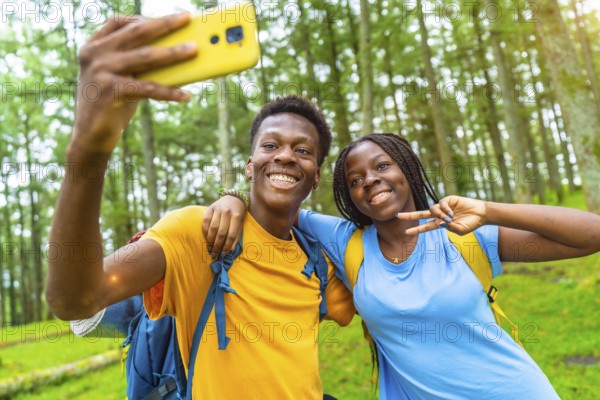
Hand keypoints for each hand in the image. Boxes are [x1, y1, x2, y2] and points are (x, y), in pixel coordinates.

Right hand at [71, 13, 197, 154]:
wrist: (91, 136)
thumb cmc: (112, 105)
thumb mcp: (123, 78)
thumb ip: (139, 64)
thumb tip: (178, 52)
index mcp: (94, 46)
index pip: (119, 22)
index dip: (144, 16)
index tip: (169, 15)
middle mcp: (94, 54)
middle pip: (136, 33)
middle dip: (164, 24)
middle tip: (186, 18)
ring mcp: (100, 71)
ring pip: (145, 56)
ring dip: (174, 53)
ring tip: (194, 50)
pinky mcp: (109, 91)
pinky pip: (147, 88)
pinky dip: (169, 92)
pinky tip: (186, 95)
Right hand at [202, 195, 246, 253]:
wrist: (233, 198)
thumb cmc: (238, 214)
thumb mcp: (240, 224)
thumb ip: (236, 236)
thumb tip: (231, 250)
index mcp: (237, 216)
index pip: (231, 234)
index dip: (227, 245)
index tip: (224, 253)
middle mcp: (227, 212)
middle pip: (221, 232)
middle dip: (218, 245)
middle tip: (215, 253)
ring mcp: (218, 209)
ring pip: (212, 227)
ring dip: (210, 240)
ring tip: (210, 247)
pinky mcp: (210, 208)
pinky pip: (205, 221)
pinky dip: (205, 231)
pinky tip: (206, 237)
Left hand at [397, 195, 486, 234]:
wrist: (481, 214)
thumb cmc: (471, 224)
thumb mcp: (460, 231)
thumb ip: (449, 228)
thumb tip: (439, 223)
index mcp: (440, 224)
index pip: (425, 227)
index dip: (416, 229)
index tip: (406, 232)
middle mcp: (439, 215)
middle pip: (421, 214)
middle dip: (409, 215)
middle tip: (398, 216)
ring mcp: (443, 207)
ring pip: (432, 209)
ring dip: (439, 215)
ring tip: (450, 219)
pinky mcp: (448, 199)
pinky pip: (440, 203)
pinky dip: (444, 209)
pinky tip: (452, 213)